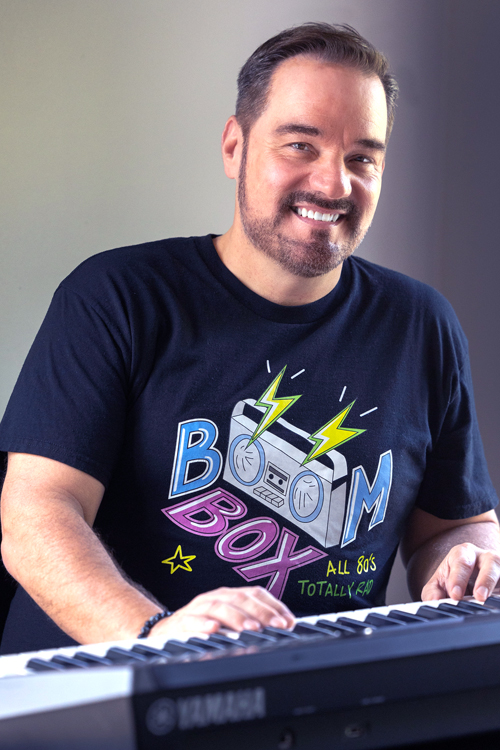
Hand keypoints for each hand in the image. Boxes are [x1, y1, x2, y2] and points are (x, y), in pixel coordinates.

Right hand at [148, 586, 294, 637]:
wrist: (166, 631)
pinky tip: (214, 631)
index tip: (288, 622)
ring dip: (236, 617)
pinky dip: (203, 625)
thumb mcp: (230, 622)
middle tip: (275, 626)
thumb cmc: (204, 626)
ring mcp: (197, 608)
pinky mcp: (181, 622)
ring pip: (218, 607)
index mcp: (230, 595)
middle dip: (260, 612)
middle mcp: (215, 597)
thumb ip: (255, 622)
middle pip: (240, 598)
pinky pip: (191, 621)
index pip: (255, 593)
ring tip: (251, 629)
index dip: (273, 606)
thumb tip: (286, 628)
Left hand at [421, 543, 499, 602]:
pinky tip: (497, 602)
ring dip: (495, 584)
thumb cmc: (453, 577)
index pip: (461, 562)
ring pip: (499, 569)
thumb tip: (433, 601)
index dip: (458, 578)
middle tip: (479, 596)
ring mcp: (497, 567)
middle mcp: (483, 557)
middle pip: (489, 562)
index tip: (455, 595)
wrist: (468, 577)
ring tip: (489, 599)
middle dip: (484, 579)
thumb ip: (433, 591)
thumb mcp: (440, 582)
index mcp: (463, 553)